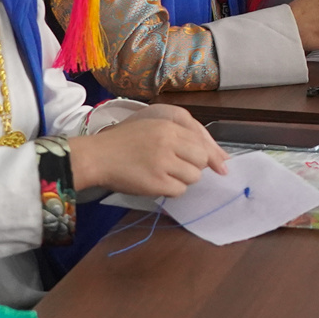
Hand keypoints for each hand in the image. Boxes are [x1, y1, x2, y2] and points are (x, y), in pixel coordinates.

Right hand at [69, 109, 227, 197]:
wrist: (96, 156)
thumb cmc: (122, 143)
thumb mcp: (151, 128)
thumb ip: (178, 137)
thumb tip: (212, 156)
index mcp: (168, 126)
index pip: (202, 141)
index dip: (212, 155)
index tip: (222, 166)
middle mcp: (168, 142)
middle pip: (201, 159)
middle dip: (195, 166)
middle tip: (179, 168)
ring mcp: (162, 163)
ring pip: (192, 177)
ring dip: (183, 179)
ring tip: (165, 175)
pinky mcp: (156, 182)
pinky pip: (179, 191)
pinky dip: (171, 190)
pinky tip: (157, 183)